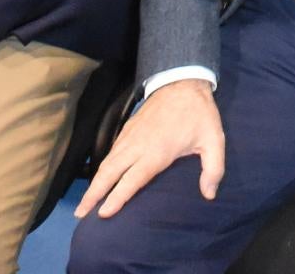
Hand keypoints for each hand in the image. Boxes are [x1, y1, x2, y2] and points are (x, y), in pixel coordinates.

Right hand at [81, 77, 225, 218]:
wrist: (183, 81)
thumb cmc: (199, 115)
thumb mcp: (214, 140)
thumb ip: (213, 169)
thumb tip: (209, 194)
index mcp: (156, 152)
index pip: (131, 180)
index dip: (117, 197)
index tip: (103, 214)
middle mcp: (137, 146)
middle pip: (109, 173)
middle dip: (93, 194)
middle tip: (81, 214)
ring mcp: (130, 136)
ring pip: (106, 162)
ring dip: (94, 182)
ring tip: (85, 202)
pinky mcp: (127, 129)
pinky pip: (110, 152)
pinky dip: (101, 167)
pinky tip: (100, 178)